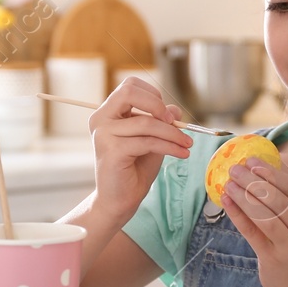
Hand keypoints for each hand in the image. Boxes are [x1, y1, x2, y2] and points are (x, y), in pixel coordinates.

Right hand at [89, 77, 192, 219]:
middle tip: (174, 122)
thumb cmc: (133, 170)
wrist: (119, 201)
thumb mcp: (151, 139)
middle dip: (157, 104)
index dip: (151, 94)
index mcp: (107, 113)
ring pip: (146, 122)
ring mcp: (104, 134)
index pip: (129, 86)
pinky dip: (170, 147)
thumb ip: (160, 122)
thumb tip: (176, 109)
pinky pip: (148, 142)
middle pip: (129, 92)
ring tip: (187, 144)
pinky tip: (182, 154)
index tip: (166, 113)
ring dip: (173, 134)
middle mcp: (100, 119)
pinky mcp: (113, 151)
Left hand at [222, 160, 287, 286]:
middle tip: (235, 168)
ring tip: (228, 182)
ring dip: (244, 195)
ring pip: (264, 214)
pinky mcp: (273, 259)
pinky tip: (227, 201)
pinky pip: (252, 231)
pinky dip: (238, 214)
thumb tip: (264, 170)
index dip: (270, 171)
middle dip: (253, 180)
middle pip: (276, 198)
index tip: (252, 160)